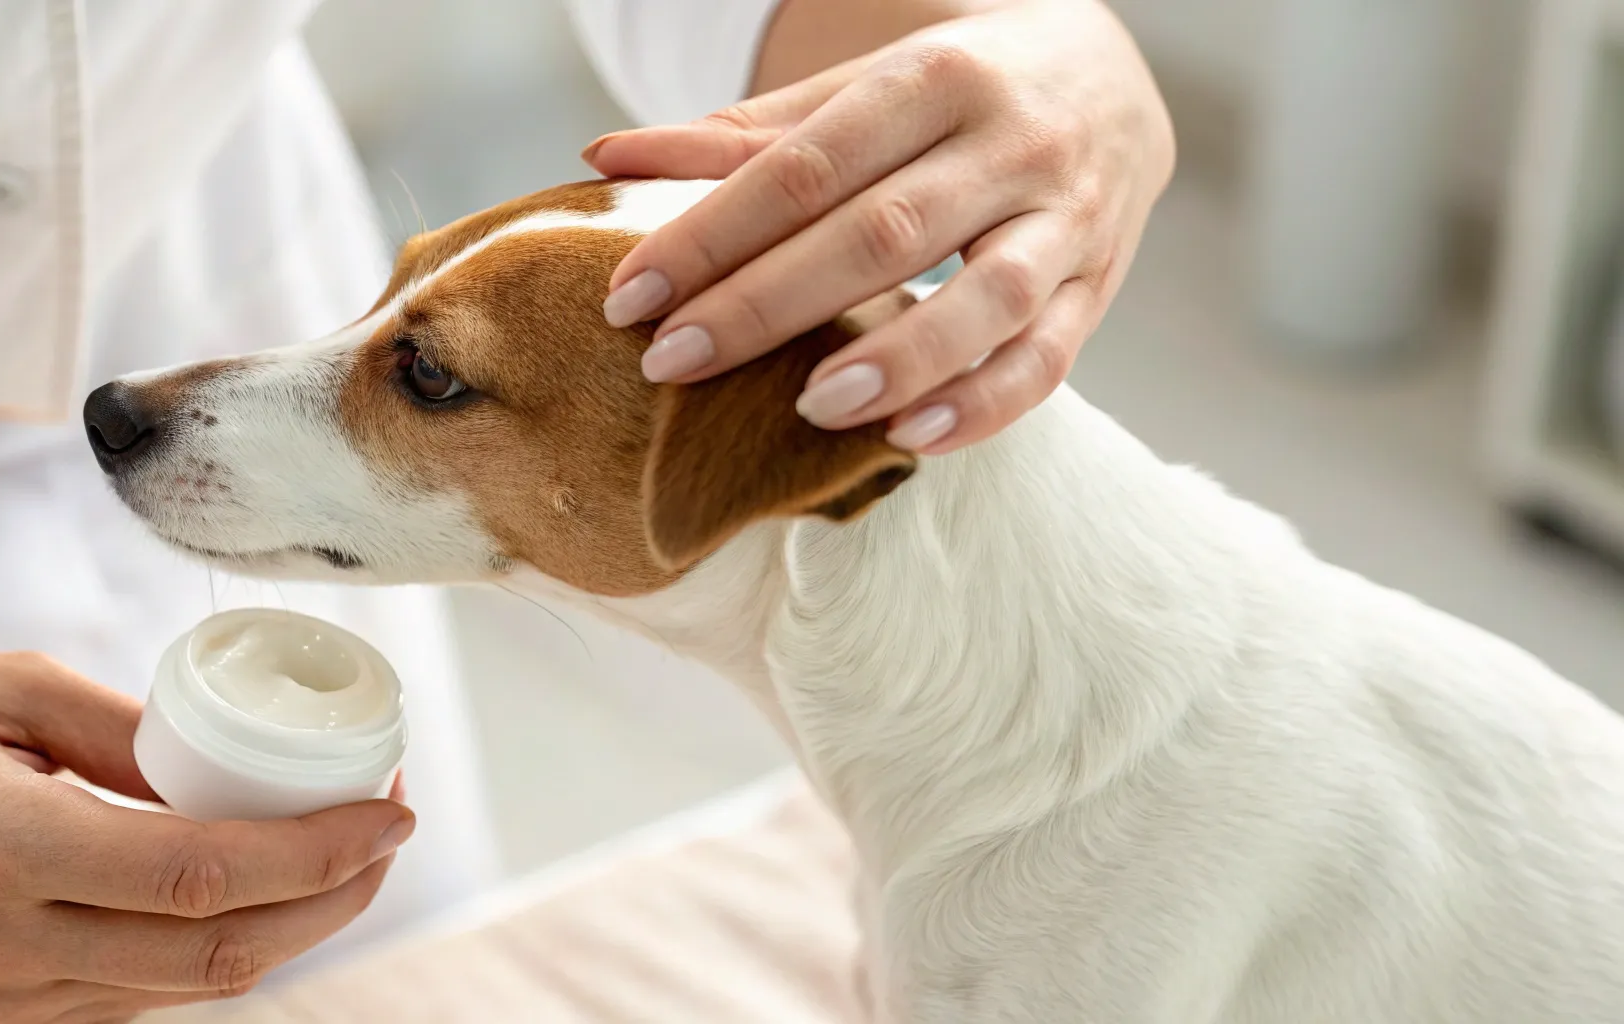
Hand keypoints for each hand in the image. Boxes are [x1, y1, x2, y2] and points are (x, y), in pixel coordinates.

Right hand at [0, 642, 411, 1022]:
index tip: (390, 809)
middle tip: (386, 833)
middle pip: (217, 951)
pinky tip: (256, 892)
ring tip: (339, 855)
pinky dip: (213, 948)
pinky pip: (137, 993)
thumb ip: (132, 734)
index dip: (319, 853)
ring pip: (187, 985)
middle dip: (331, 901)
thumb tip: (244, 768)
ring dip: (285, 930)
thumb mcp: (8, 687)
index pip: (202, 875)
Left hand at [585, 0, 1173, 454]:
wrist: (1110, 79)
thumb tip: (603, 160)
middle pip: (881, 231)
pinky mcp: (1097, 288)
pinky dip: (981, 405)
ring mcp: (1066, 218)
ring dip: (897, 357)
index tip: (629, 295)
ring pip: (987, 296)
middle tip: (671, 362)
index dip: (713, 233)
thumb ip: (740, 137)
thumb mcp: (856, 94)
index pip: (807, 165)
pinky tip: (907, 439)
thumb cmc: (949, 99)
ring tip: (807, 408)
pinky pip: (1047, 359)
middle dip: (768, 303)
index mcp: (933, 79)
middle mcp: (1009, 143)